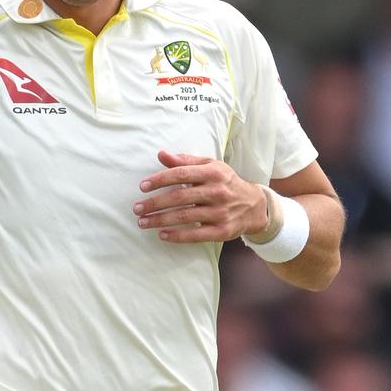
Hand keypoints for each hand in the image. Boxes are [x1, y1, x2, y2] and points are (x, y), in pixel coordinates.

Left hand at [132, 150, 267, 242]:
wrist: (254, 205)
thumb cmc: (225, 182)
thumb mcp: (209, 166)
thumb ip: (184, 161)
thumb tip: (161, 154)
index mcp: (213, 173)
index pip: (181, 174)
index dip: (160, 180)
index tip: (142, 186)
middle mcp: (217, 192)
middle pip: (180, 197)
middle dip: (155, 203)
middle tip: (137, 208)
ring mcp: (220, 212)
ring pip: (184, 217)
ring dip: (160, 220)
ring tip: (143, 222)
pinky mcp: (222, 231)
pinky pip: (195, 235)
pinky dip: (177, 236)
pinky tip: (161, 235)